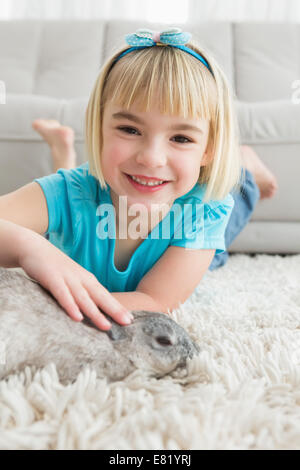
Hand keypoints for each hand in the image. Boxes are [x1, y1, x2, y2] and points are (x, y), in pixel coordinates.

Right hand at [18, 233, 132, 330]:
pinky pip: (62, 294)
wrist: (35, 247)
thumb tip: (91, 313)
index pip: (106, 296)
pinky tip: (77, 317)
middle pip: (100, 296)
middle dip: (114, 310)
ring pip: (83, 298)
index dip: (118, 308)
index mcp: (87, 280)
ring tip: (106, 326)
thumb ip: (81, 294)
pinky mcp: (52, 278)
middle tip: (127, 323)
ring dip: (95, 312)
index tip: (131, 320)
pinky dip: (70, 305)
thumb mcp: (72, 280)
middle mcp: (81, 279)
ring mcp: (67, 278)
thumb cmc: (55, 268)